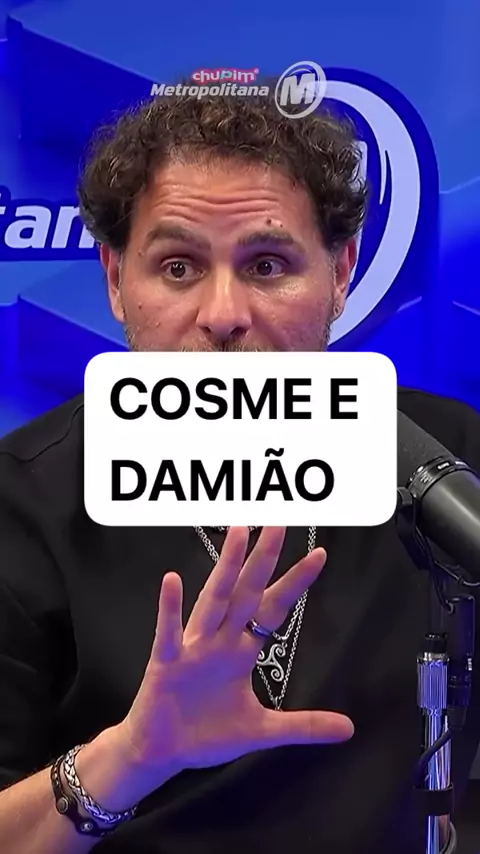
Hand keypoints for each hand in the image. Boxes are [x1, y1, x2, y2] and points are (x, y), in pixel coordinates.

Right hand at [120, 527, 353, 774]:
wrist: (161, 753)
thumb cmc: (206, 734)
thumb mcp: (261, 730)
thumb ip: (303, 726)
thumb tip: (349, 728)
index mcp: (241, 651)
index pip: (274, 609)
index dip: (295, 583)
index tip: (319, 555)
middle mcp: (220, 640)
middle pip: (247, 591)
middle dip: (264, 558)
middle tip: (278, 522)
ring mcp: (193, 647)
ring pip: (213, 600)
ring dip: (226, 567)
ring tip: (237, 533)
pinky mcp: (166, 663)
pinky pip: (168, 632)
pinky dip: (170, 608)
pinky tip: (172, 580)